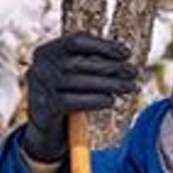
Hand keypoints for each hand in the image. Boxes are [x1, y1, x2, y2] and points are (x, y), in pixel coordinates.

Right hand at [21, 32, 138, 164]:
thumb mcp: (72, 76)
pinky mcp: (44, 108)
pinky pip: (72, 102)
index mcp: (46, 51)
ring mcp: (39, 87)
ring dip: (108, 84)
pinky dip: (94, 100)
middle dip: (110, 66)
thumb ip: (90, 63)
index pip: (76, 40)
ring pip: (78, 81)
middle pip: (79, 62)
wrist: (45, 131)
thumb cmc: (65, 97)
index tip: (126, 53)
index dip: (103, 45)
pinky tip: (111, 101)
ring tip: (129, 87)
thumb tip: (124, 57)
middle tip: (133, 72)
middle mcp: (39, 65)